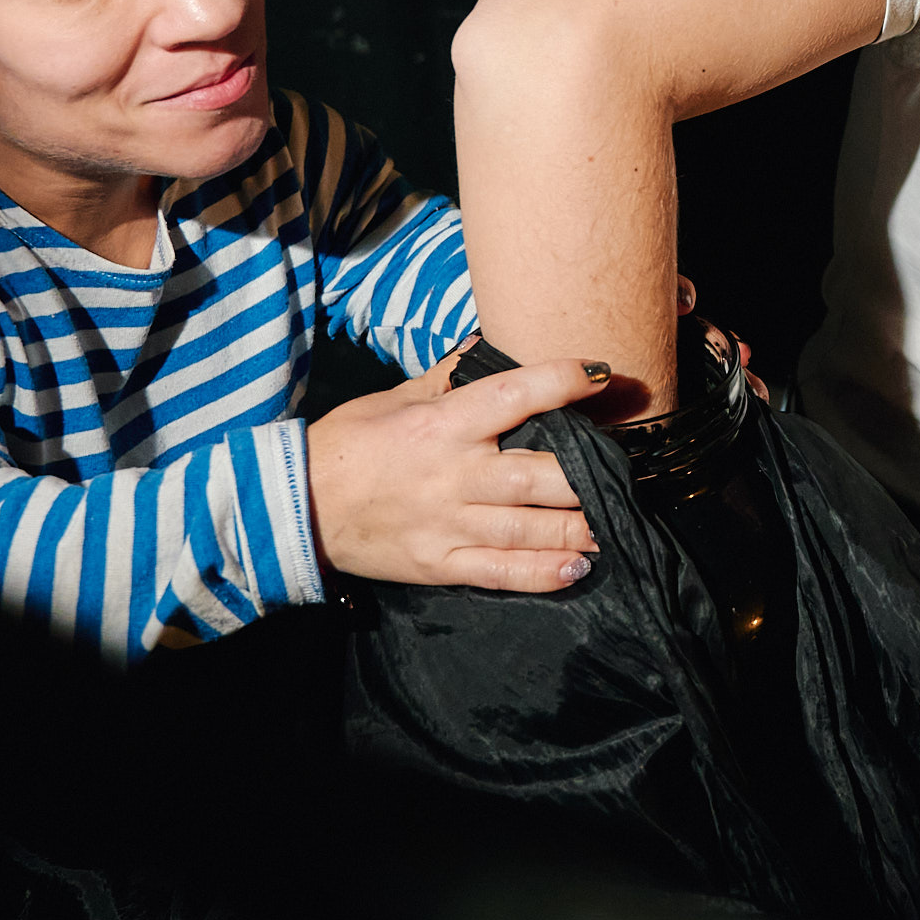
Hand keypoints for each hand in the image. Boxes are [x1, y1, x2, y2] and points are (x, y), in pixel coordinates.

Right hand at [307, 358, 610, 591]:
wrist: (292, 505)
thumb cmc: (348, 443)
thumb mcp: (394, 397)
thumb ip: (447, 378)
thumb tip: (485, 347)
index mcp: (443, 423)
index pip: (516, 394)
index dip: (563, 381)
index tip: (601, 373)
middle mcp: (453, 474)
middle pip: (539, 474)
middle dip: (591, 471)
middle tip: (627, 465)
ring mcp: (447, 523)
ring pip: (530, 527)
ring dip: (582, 525)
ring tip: (618, 519)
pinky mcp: (438, 564)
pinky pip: (500, 573)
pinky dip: (544, 572)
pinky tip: (579, 566)